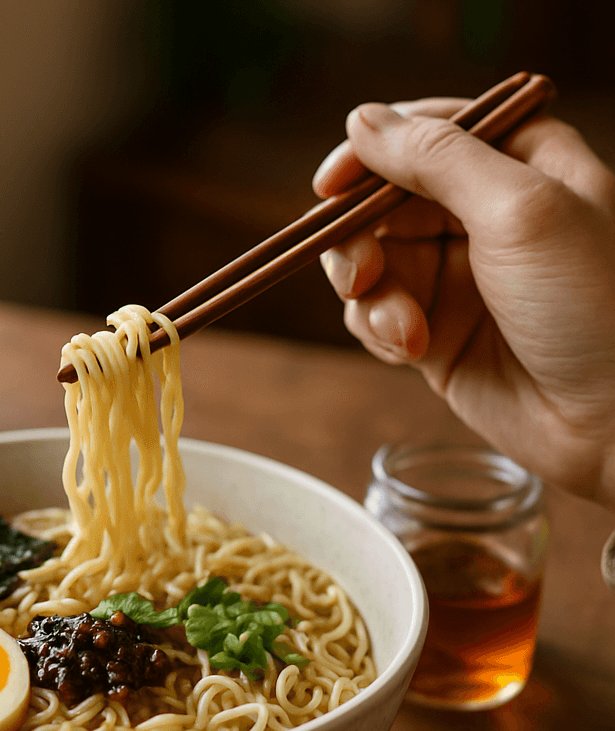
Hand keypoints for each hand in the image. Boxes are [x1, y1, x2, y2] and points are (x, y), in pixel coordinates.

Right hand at [313, 99, 614, 511]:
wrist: (608, 422)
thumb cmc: (593, 308)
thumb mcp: (520, 210)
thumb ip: (438, 158)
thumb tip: (362, 121)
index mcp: (519, 164)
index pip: (427, 134)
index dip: (372, 154)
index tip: (330, 185)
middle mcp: (480, 216)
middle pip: (382, 201)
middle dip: (360, 239)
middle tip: (361, 276)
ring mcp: (453, 278)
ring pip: (368, 263)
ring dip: (369, 297)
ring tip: (404, 331)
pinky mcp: (431, 334)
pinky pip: (373, 316)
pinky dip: (376, 331)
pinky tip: (409, 351)